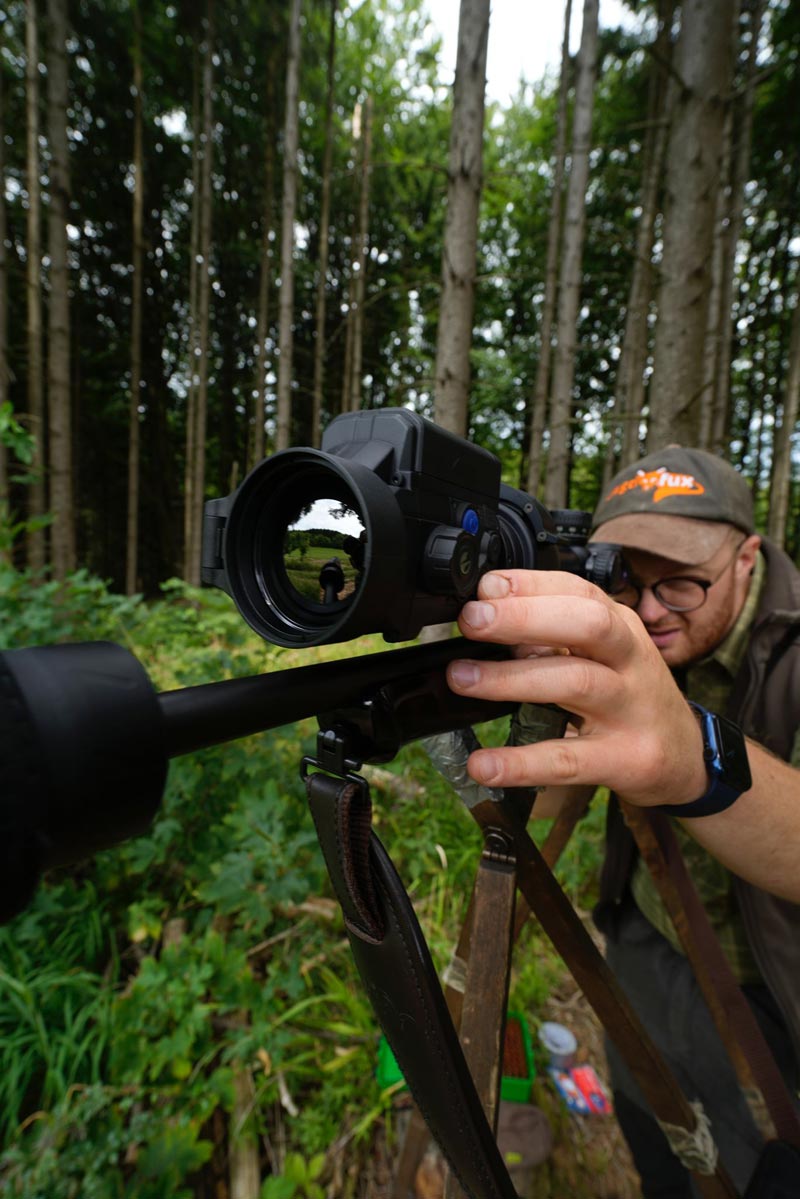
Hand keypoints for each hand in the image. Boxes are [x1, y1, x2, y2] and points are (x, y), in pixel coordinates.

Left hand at [446, 570, 708, 808]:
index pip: (577, 590)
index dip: (528, 584)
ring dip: (512, 678)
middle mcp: (630, 659)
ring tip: (461, 678)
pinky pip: (569, 759)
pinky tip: (485, 765)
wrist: (688, 758)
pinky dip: (522, 763)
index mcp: (620, 627)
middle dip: (525, 616)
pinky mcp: (626, 759)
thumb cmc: (632, 697)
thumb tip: (487, 617)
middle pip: (586, 623)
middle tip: (471, 620)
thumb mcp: (604, 655)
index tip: (482, 588)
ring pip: (576, 682)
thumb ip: (554, 635)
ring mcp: (631, 709)